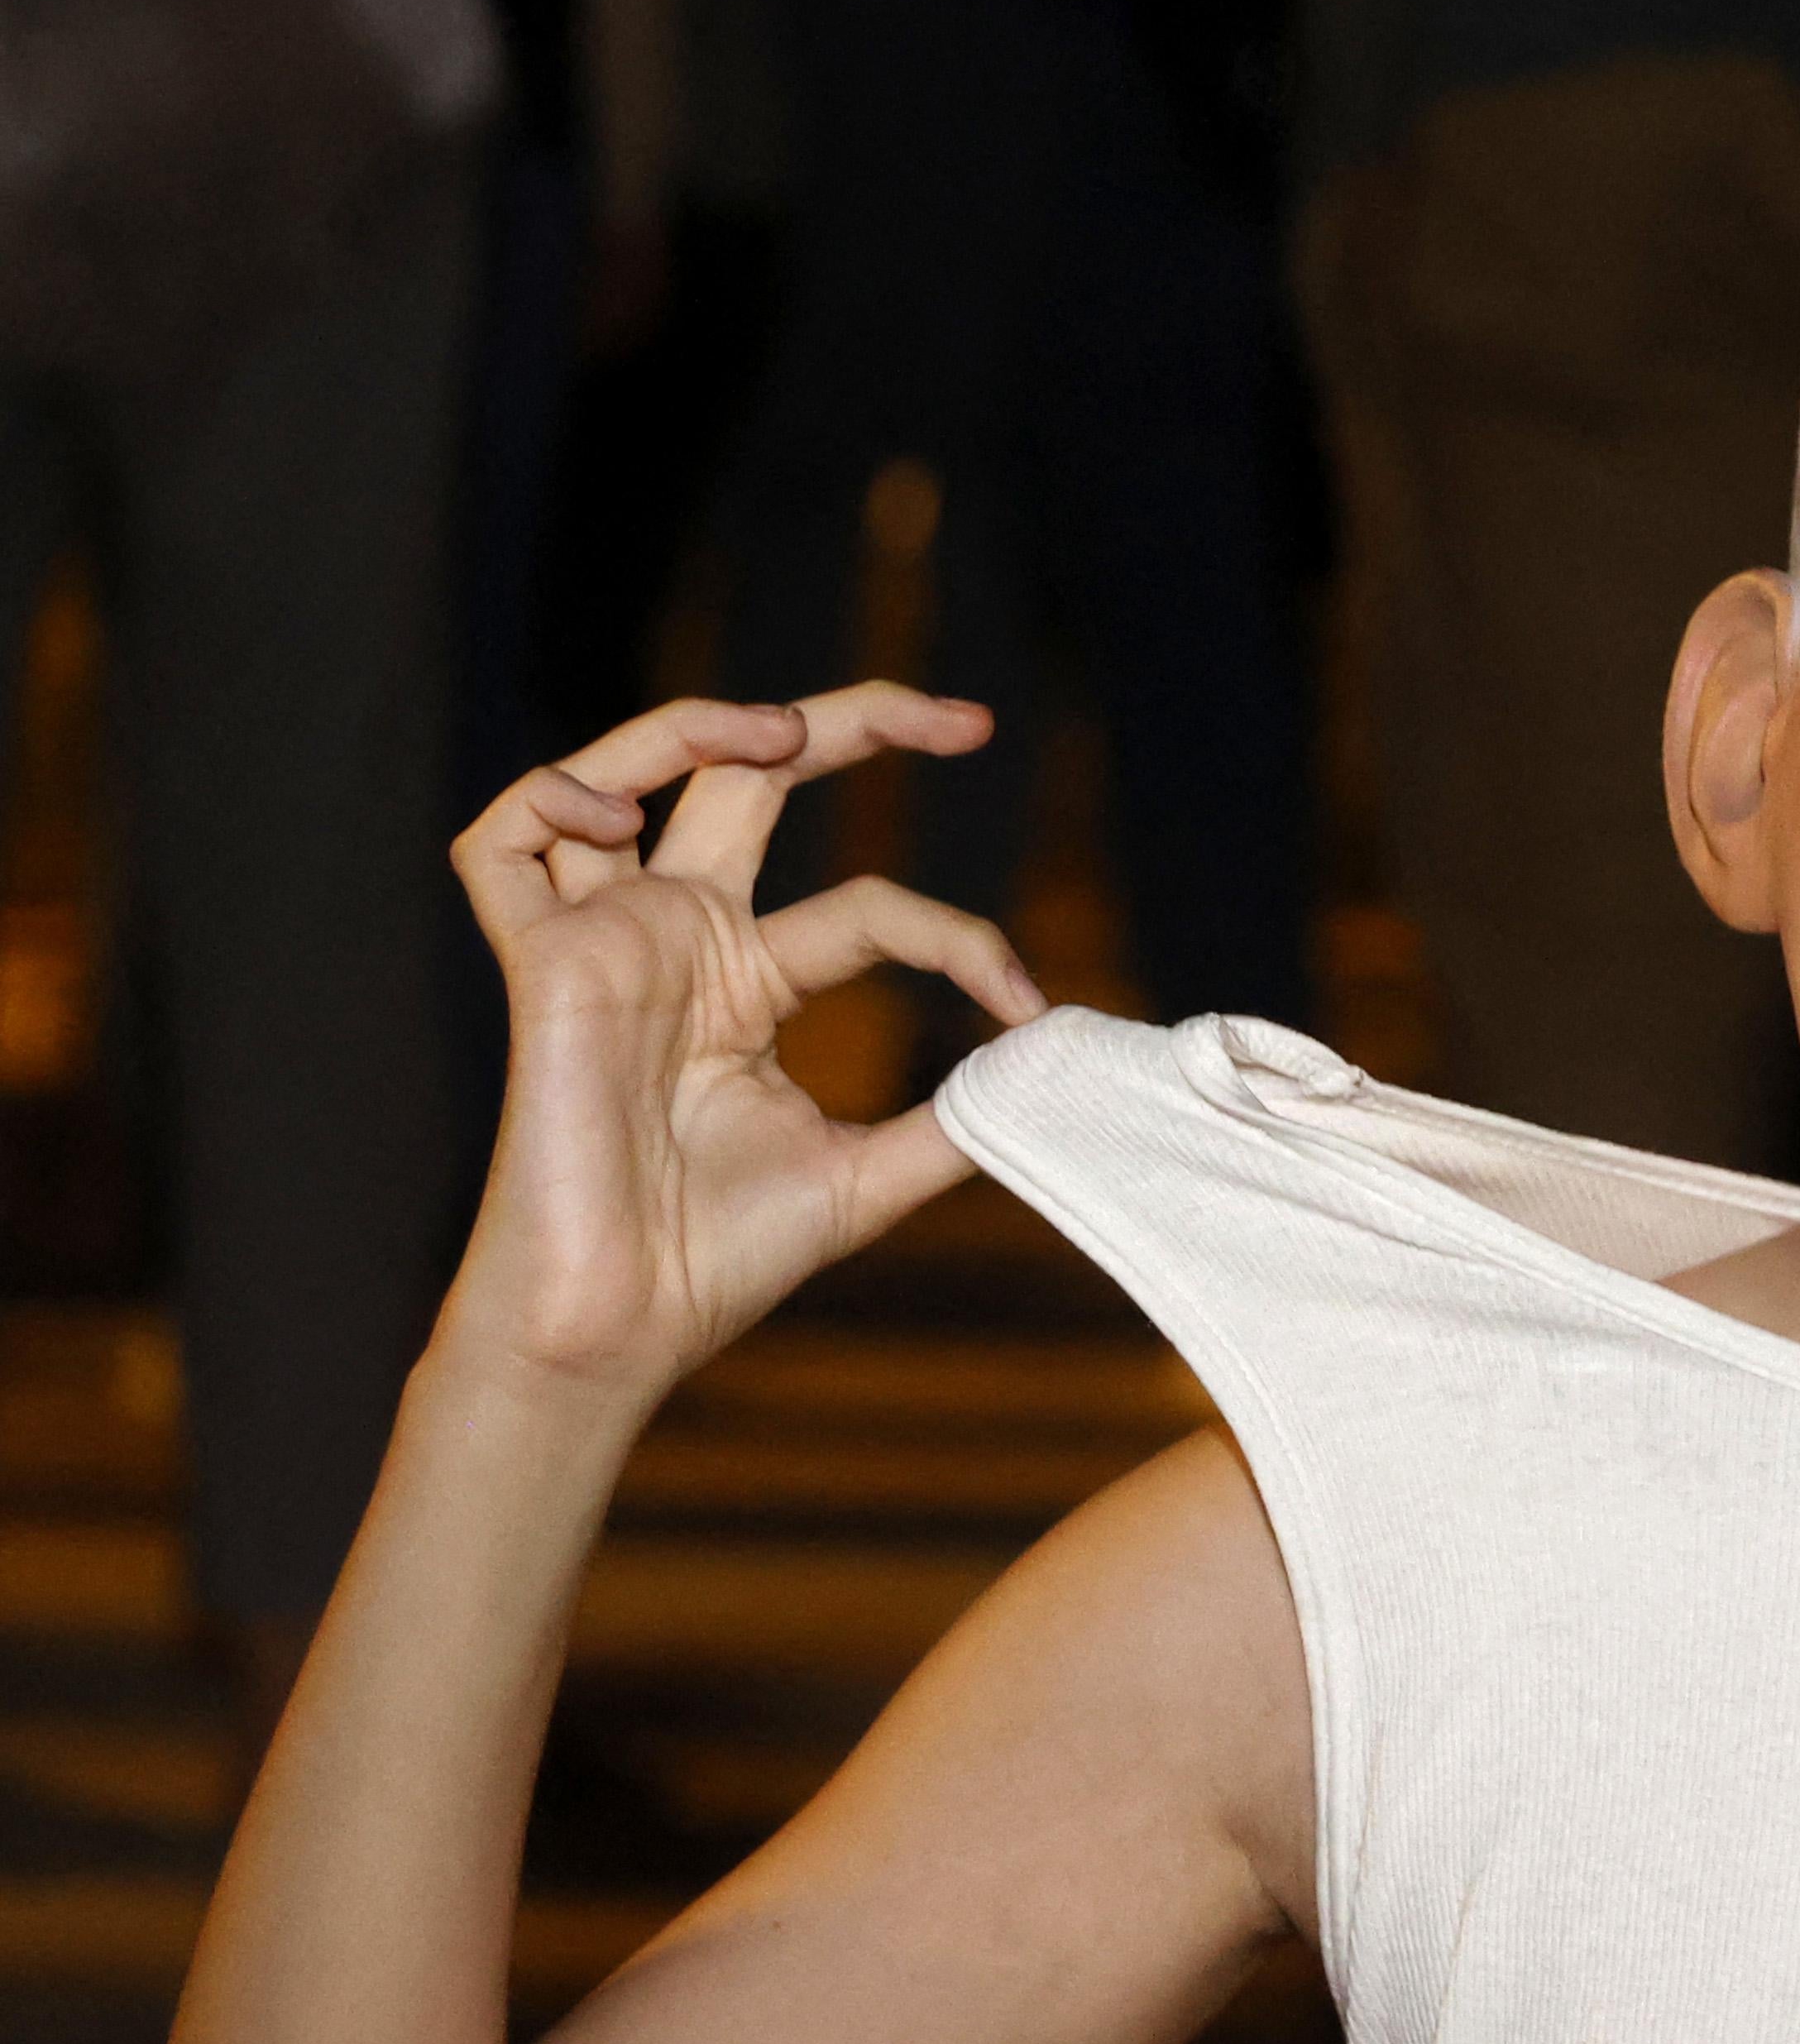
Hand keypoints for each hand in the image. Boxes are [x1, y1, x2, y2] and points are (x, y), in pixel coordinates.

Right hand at [448, 686, 1045, 1397]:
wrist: (619, 1327)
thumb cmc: (716, 1260)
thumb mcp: (870, 1175)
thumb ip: (955, 1117)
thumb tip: (1053, 1061)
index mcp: (752, 984)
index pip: (871, 908)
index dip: (960, 937)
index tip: (1023, 1001)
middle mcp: (680, 941)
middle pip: (750, 782)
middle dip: (853, 724)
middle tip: (960, 716)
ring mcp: (610, 944)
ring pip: (624, 775)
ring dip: (697, 727)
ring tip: (779, 733)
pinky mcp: (540, 966)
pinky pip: (502, 845)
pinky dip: (548, 796)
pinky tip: (610, 807)